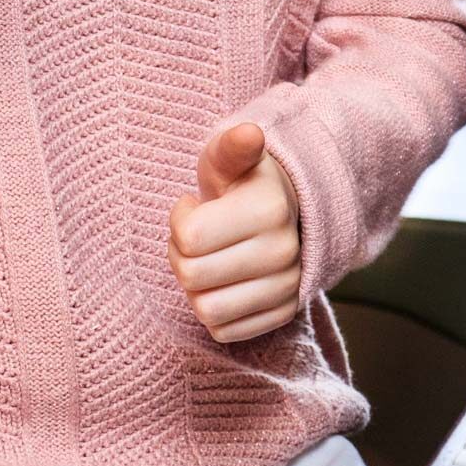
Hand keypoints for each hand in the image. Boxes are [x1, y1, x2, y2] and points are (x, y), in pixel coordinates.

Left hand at [168, 121, 301, 342]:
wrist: (283, 211)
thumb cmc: (242, 182)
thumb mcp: (228, 157)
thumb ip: (232, 147)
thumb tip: (249, 133)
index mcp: (269, 209)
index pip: (189, 237)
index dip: (178, 221)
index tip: (193, 207)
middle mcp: (284, 252)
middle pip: (192, 276)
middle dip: (181, 254)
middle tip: (195, 236)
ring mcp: (287, 287)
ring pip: (206, 310)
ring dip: (195, 286)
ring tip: (208, 258)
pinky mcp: (283, 315)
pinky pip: (224, 331)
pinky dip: (213, 309)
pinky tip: (222, 282)